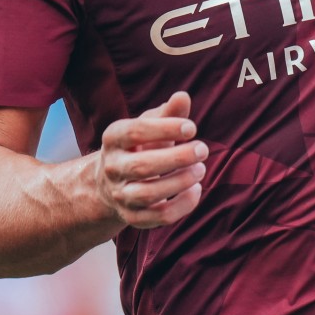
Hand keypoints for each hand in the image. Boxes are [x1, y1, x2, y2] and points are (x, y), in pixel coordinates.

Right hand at [96, 92, 207, 228]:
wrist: (111, 183)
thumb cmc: (139, 146)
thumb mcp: (150, 125)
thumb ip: (168, 113)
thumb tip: (183, 97)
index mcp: (113, 139)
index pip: (135, 132)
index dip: (165, 129)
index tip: (192, 128)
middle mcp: (112, 168)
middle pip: (142, 167)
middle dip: (177, 158)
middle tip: (203, 149)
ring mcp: (121, 195)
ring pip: (148, 194)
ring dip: (180, 182)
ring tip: (200, 169)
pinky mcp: (133, 218)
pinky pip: (159, 217)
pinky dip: (182, 205)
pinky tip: (196, 189)